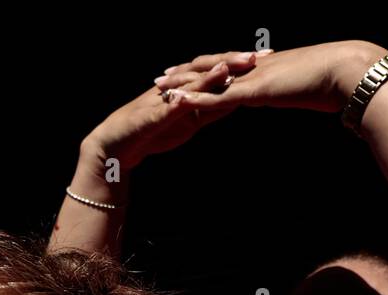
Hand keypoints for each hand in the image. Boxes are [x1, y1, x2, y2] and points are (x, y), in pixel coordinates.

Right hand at [83, 52, 261, 172]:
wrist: (117, 145)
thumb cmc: (154, 131)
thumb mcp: (191, 120)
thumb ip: (213, 108)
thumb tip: (239, 99)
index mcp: (190, 88)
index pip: (219, 70)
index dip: (241, 64)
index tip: (269, 57)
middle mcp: (178, 88)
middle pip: (207, 70)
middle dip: (231, 61)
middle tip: (256, 56)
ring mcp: (164, 100)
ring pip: (189, 84)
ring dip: (208, 76)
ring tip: (229, 67)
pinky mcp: (152, 116)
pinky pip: (167, 108)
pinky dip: (179, 101)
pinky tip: (191, 96)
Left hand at [159, 41, 383, 113]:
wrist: (347, 73)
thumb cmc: (336, 83)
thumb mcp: (308, 89)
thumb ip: (294, 91)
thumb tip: (292, 95)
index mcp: (267, 69)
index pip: (231, 68)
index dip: (209, 70)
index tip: (190, 73)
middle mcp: (255, 69)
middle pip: (213, 68)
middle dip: (186, 73)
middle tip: (162, 77)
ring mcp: (254, 78)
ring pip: (210, 80)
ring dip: (183, 83)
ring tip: (159, 87)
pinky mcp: (255, 90)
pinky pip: (219, 95)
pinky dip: (197, 97)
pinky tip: (178, 100)